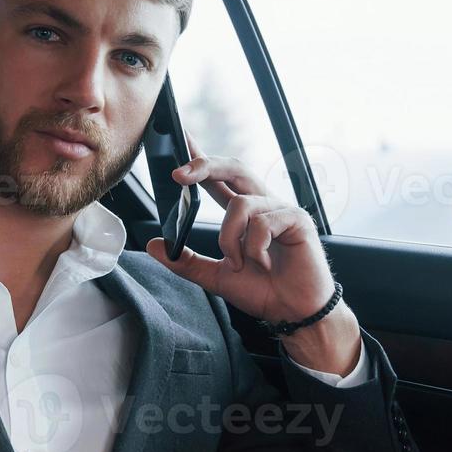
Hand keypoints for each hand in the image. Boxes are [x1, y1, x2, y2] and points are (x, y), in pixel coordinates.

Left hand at [144, 131, 336, 326]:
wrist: (296, 313)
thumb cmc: (265, 291)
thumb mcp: (216, 276)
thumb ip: (186, 261)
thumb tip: (154, 245)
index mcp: (245, 212)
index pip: (219, 177)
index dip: (201, 158)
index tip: (180, 138)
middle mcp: (262, 204)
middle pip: (234, 167)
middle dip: (205, 165)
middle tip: (178, 174)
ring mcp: (281, 210)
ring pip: (241, 204)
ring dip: (231, 238)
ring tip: (241, 263)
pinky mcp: (297, 220)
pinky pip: (262, 223)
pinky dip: (254, 248)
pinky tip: (265, 263)